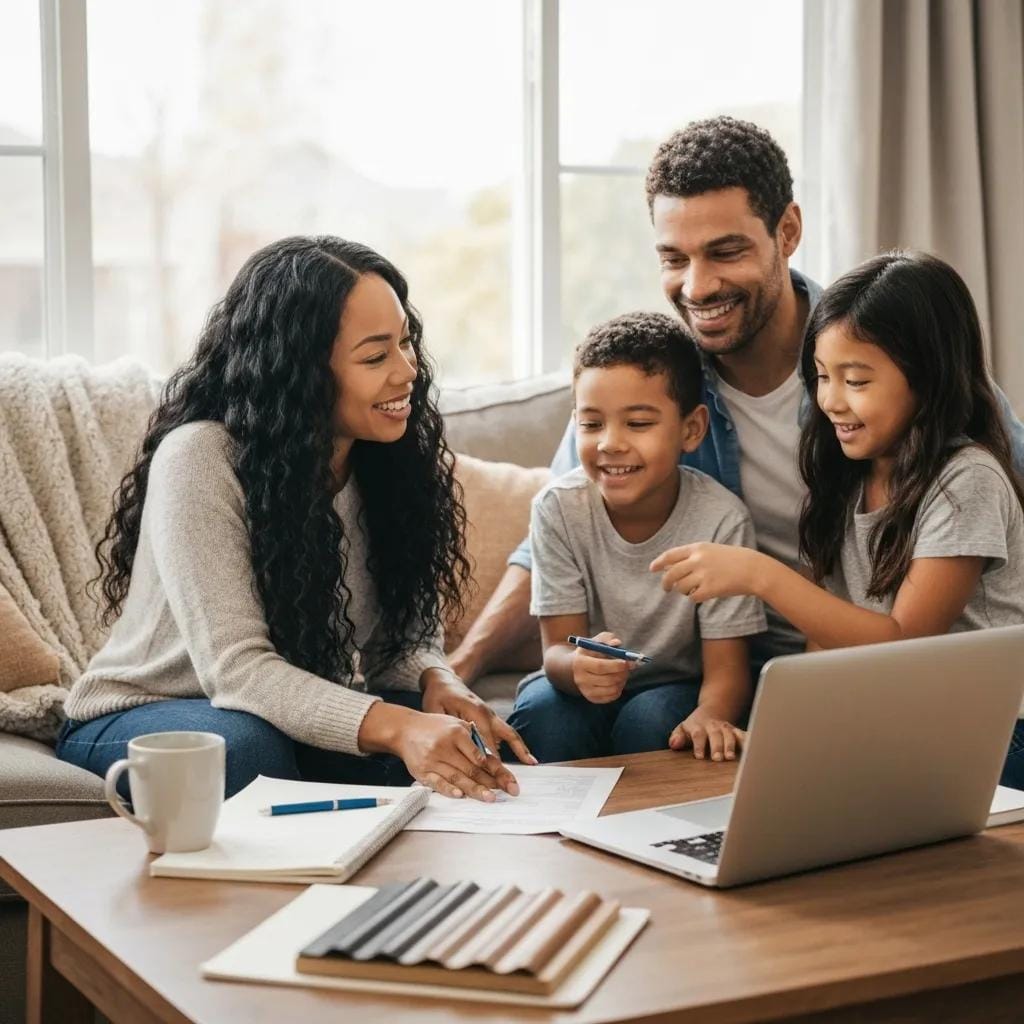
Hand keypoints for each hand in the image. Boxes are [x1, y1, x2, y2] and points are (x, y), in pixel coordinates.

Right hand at [387, 707, 503, 800]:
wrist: (405, 729)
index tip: (509, 780)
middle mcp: (445, 746)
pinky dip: (449, 790)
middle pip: (472, 768)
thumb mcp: (456, 725)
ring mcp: (433, 759)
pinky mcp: (422, 771)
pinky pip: (437, 782)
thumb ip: (473, 740)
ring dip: (475, 789)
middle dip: (491, 782)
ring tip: (490, 798)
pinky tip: (460, 795)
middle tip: (507, 792)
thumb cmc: (435, 728)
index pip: (481, 755)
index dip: (497, 769)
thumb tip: (492, 761)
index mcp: (457, 732)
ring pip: (457, 777)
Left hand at [422, 671, 536, 781]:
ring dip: (520, 749)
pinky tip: (526, 756)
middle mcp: (486, 714)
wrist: (445, 681)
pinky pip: (507, 733)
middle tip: (513, 778)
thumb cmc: (438, 696)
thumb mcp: (437, 711)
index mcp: (474, 711)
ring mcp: (491, 716)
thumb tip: (458, 747)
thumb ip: (448, 728)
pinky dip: (517, 744)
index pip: (485, 740)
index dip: (489, 759)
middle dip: (506, 760)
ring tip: (532, 763)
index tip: (494, 776)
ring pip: (510, 734)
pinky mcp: (492, 719)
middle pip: (502, 738)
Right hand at [571, 631, 632, 703]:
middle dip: (623, 673)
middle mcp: (581, 679)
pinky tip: (618, 681)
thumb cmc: (590, 652)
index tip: (628, 662)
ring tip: (624, 673)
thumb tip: (617, 642)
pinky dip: (619, 689)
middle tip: (631, 667)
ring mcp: (586, 691)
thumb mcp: (596, 641)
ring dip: (622, 680)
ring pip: (612, 689)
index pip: (600, 666)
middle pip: (608, 679)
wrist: (577, 667)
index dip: (616, 665)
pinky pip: (612, 697)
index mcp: (580, 662)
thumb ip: (607, 639)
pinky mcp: (592, 699)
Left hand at [651, 543, 762, 602]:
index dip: (659, 562)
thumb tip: (670, 567)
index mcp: (697, 548)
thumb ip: (692, 556)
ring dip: (683, 591)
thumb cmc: (733, 559)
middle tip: (666, 588)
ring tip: (692, 589)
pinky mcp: (710, 589)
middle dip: (666, 583)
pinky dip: (695, 597)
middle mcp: (697, 560)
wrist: (753, 569)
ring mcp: (703, 575)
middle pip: (671, 574)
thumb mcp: (711, 550)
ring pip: (681, 587)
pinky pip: (693, 597)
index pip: (670, 555)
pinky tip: (702, 594)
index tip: (652, 569)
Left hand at [669, 707, 746, 760]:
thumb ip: (677, 737)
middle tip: (717, 759)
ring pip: (729, 735)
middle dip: (717, 746)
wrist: (710, 712)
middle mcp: (713, 726)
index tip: (699, 757)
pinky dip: (748, 741)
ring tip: (730, 758)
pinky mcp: (736, 731)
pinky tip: (752, 749)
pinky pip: (743, 735)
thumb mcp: (682, 729)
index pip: (698, 735)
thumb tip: (674, 744)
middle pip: (715, 735)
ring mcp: (726, 728)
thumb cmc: (694, 727)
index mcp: (698, 726)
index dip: (698, 745)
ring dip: (730, 746)